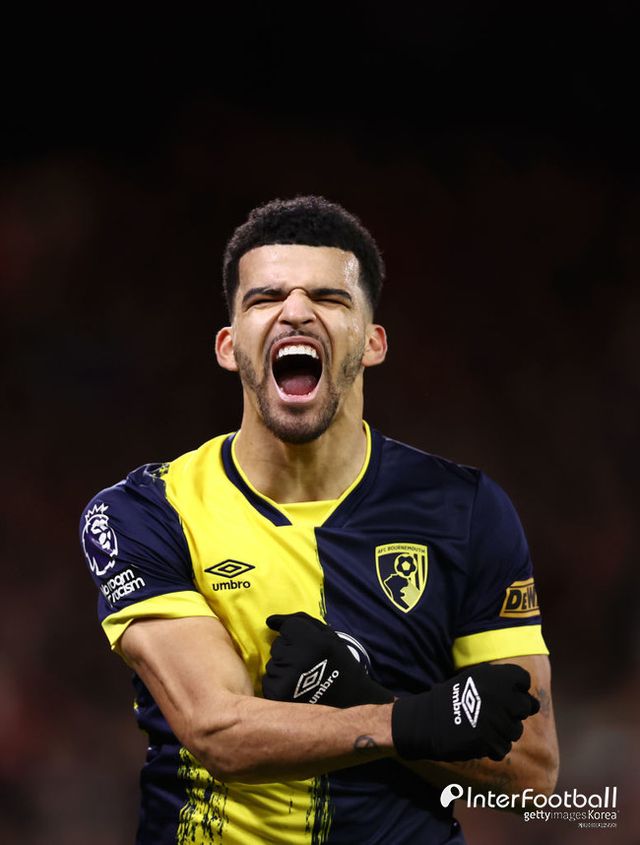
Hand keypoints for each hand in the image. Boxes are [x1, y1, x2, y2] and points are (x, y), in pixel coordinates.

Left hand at [263, 612, 393, 706]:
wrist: (350, 701)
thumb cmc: (337, 662)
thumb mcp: (327, 635)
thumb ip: (299, 620)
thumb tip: (269, 621)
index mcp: (314, 642)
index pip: (287, 627)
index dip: (297, 636)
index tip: (310, 647)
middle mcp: (299, 660)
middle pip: (278, 645)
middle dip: (289, 651)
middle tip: (308, 664)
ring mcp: (287, 680)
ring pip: (272, 663)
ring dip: (283, 668)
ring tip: (304, 678)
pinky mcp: (278, 696)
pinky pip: (268, 681)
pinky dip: (278, 683)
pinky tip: (296, 690)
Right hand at [392, 663, 539, 761]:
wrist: (426, 721)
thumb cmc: (451, 699)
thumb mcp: (474, 679)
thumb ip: (501, 685)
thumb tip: (532, 702)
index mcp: (494, 674)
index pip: (523, 679)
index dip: (516, 689)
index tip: (502, 696)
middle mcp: (499, 693)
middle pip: (526, 706)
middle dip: (512, 713)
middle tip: (492, 715)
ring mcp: (496, 717)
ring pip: (516, 730)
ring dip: (502, 732)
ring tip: (482, 727)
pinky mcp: (490, 739)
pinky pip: (504, 748)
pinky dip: (493, 748)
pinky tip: (477, 740)